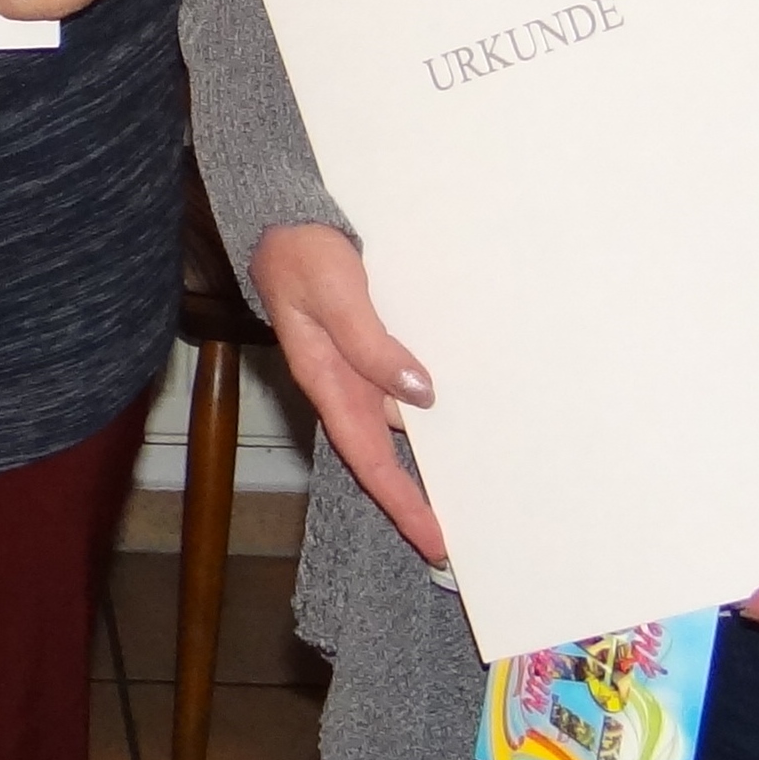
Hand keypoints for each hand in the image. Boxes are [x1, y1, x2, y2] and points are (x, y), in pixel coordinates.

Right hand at [253, 222, 446, 561]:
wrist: (281, 219)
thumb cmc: (301, 254)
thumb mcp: (335, 294)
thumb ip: (372, 343)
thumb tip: (422, 394)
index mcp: (327, 382)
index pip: (369, 459)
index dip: (401, 502)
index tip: (435, 540)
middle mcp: (344, 386)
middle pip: (385, 455)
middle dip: (418, 495)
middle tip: (464, 532)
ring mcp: (357, 368)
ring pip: (399, 425)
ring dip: (431, 452)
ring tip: (476, 480)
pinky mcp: (371, 346)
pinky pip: (404, 389)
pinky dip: (431, 410)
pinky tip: (464, 412)